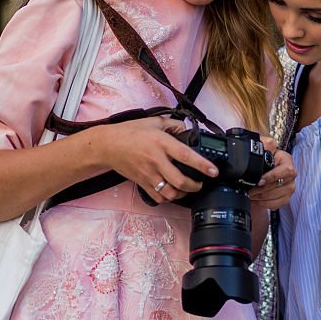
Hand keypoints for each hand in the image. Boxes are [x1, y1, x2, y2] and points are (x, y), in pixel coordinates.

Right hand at [96, 117, 218, 203]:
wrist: (107, 145)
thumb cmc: (129, 133)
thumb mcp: (153, 122)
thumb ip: (173, 124)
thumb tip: (186, 129)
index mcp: (161, 143)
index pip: (186, 156)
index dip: (202, 165)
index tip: (213, 171)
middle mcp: (156, 160)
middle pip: (180, 181)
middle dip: (195, 186)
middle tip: (201, 183)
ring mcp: (148, 174)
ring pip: (170, 193)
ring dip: (182, 194)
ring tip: (187, 189)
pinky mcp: (142, 183)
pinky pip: (159, 197)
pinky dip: (168, 198)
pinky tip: (172, 191)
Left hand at [249, 136, 294, 210]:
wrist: (260, 170)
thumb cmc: (261, 158)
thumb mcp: (262, 147)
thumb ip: (265, 143)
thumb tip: (269, 145)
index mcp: (287, 160)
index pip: (286, 170)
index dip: (273, 177)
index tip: (259, 181)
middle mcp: (291, 175)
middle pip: (280, 186)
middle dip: (262, 190)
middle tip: (249, 189)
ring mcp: (289, 187)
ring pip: (277, 197)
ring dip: (261, 197)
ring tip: (250, 194)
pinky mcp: (285, 198)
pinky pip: (275, 204)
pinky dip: (263, 203)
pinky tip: (255, 199)